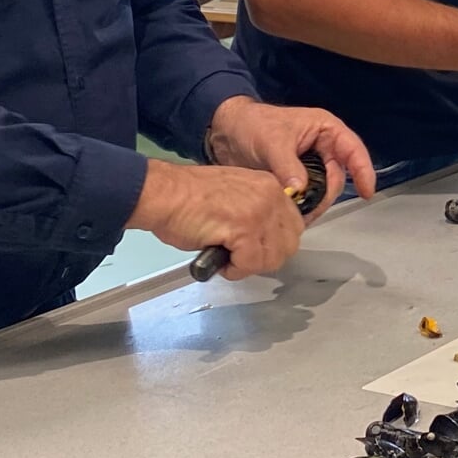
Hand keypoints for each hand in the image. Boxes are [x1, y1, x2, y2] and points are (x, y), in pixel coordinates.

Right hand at [126, 158, 307, 279]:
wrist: (163, 194)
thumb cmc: (188, 198)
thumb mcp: (236, 197)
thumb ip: (257, 212)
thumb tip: (266, 239)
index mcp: (270, 186)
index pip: (294, 225)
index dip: (275, 244)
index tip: (257, 250)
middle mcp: (270, 196)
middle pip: (289, 244)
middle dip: (266, 258)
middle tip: (242, 259)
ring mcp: (259, 212)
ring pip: (272, 257)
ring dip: (249, 266)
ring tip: (227, 259)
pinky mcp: (243, 228)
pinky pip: (250, 264)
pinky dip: (235, 270)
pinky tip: (219, 261)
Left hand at [206, 96, 375, 223]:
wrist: (224, 132)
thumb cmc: (252, 125)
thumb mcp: (272, 143)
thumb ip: (288, 166)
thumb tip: (301, 190)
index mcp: (325, 130)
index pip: (353, 150)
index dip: (363, 170)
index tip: (367, 192)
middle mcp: (323, 147)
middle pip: (338, 176)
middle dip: (327, 195)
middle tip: (309, 209)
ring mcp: (310, 164)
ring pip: (323, 189)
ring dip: (314, 202)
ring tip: (298, 214)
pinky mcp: (297, 178)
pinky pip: (308, 195)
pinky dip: (302, 205)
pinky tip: (292, 214)